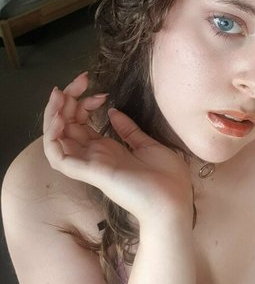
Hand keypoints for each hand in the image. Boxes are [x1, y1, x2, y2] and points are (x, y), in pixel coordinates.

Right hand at [43, 72, 192, 222]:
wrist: (173, 202)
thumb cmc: (166, 178)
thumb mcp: (148, 145)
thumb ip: (129, 130)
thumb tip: (114, 111)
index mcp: (107, 149)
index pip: (81, 122)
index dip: (83, 103)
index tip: (100, 91)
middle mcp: (93, 155)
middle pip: (67, 125)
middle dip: (68, 100)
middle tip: (81, 81)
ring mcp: (89, 164)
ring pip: (56, 138)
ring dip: (54, 114)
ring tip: (62, 94)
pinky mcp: (89, 172)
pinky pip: (58, 157)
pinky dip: (52, 137)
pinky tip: (59, 119)